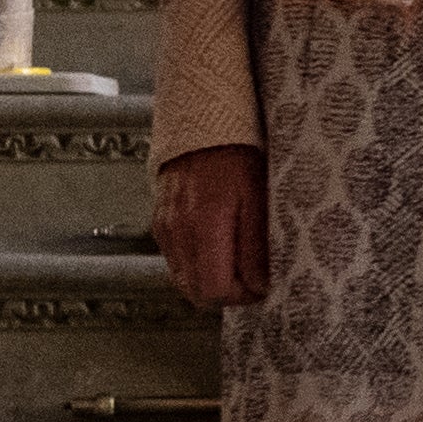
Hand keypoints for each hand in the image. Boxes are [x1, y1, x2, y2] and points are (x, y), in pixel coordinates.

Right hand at [155, 144, 265, 306]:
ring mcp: (165, 229)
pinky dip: (197, 267)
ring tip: (237, 265)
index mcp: (205, 226)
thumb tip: (260, 286)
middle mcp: (178, 232)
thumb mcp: (258, 198)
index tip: (262, 285)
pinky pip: (176, 262)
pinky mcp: (160, 225)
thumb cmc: (238, 156)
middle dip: (227, 295)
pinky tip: (217, 250)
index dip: (242, 296)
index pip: (215, 290)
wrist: (204, 125)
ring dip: (211, 283)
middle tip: (252, 280)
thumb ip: (257, 246)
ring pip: (184, 282)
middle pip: (197, 294)